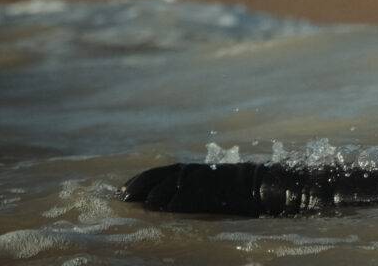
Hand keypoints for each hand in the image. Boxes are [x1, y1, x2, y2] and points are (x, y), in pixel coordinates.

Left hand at [119, 163, 263, 215]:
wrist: (255, 184)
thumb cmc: (229, 187)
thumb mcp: (203, 183)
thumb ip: (183, 187)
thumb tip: (157, 201)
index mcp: (188, 170)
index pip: (157, 172)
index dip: (138, 180)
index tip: (122, 190)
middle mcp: (192, 172)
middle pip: (160, 175)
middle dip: (140, 185)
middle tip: (123, 197)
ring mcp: (201, 180)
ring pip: (173, 184)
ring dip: (155, 193)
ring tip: (140, 203)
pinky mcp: (212, 190)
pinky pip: (192, 195)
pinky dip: (177, 200)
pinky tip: (165, 208)